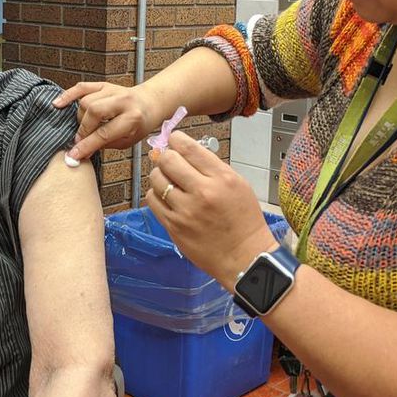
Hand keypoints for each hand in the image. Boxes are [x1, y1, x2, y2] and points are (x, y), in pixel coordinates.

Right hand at [53, 82, 164, 160]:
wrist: (150, 103)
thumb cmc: (139, 125)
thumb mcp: (127, 141)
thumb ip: (104, 144)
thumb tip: (81, 151)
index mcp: (132, 117)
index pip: (104, 133)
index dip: (87, 145)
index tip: (74, 155)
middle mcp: (122, 100)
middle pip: (93, 111)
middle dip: (83, 129)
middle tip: (79, 140)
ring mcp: (112, 90)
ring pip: (86, 101)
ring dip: (80, 117)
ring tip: (85, 127)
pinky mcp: (103, 85)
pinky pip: (82, 87)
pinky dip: (68, 95)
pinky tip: (58, 104)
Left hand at [146, 131, 277, 284]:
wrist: (244, 257)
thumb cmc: (244, 219)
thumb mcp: (238, 184)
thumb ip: (212, 166)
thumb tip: (184, 150)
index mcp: (222, 178)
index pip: (189, 148)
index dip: (176, 139)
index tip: (174, 140)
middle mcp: (202, 192)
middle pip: (168, 160)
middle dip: (166, 156)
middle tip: (170, 161)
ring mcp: (185, 211)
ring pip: (156, 179)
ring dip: (160, 175)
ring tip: (168, 180)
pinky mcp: (173, 226)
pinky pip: (152, 200)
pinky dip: (156, 194)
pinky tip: (166, 197)